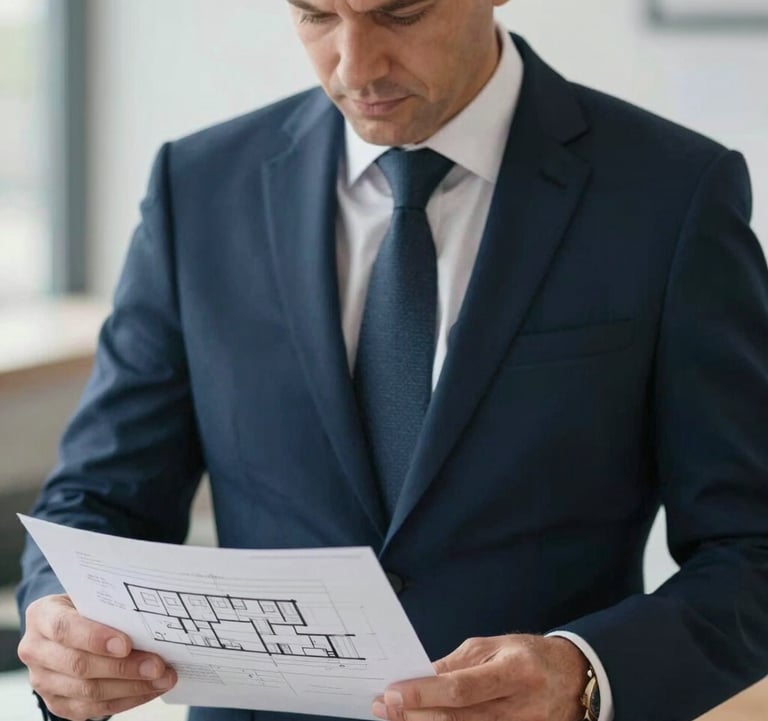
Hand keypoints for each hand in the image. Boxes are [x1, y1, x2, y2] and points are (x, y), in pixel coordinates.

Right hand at [17, 594, 176, 720]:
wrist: (67, 626)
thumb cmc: (86, 606)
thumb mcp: (92, 596)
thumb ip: (110, 605)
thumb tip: (151, 618)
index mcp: (42, 616)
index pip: (65, 628)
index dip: (95, 638)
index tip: (127, 645)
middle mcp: (36, 650)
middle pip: (80, 665)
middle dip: (124, 668)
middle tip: (158, 666)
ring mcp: (43, 681)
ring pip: (88, 692)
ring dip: (131, 687)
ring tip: (162, 679)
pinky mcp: (56, 702)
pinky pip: (92, 709)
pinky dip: (126, 700)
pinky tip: (149, 690)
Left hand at [372, 634, 588, 720]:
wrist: (574, 676)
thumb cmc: (529, 655)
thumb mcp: (494, 647)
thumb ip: (457, 664)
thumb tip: (421, 676)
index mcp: (514, 671)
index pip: (461, 688)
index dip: (424, 693)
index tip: (393, 691)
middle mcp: (520, 706)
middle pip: (459, 718)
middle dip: (415, 714)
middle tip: (385, 707)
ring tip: (397, 716)